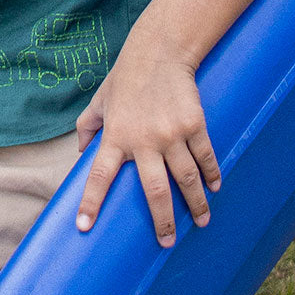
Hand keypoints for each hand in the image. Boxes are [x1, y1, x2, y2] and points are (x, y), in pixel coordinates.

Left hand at [74, 35, 220, 247]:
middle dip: (162, 222)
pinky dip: (212, 175)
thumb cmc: (126, 78)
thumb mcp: (100, 99)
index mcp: (116, 135)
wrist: (159, 52)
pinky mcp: (194, 125)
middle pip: (154, 191)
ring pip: (186, 180)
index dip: (91, 202)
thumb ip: (87, 125)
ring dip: (196, 205)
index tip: (84, 227)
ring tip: (200, 222)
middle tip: (167, 242)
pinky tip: (214, 187)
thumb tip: (80, 151)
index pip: (99, 175)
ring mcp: (171, 134)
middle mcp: (143, 139)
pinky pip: (205, 158)